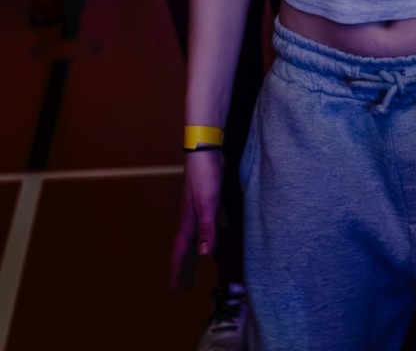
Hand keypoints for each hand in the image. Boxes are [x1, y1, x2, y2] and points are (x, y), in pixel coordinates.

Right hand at [170, 151, 222, 289]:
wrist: (205, 151)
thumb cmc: (205, 177)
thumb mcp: (208, 203)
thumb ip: (207, 228)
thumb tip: (203, 255)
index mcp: (188, 223)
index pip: (180, 253)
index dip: (177, 271)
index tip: (174, 290)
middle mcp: (190, 219)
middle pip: (185, 249)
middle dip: (184, 267)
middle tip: (184, 287)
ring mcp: (198, 209)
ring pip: (194, 237)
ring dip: (194, 253)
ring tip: (196, 267)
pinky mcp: (207, 200)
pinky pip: (205, 225)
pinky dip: (207, 235)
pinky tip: (216, 235)